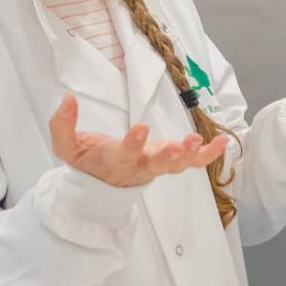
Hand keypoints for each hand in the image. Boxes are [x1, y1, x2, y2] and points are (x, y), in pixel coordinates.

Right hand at [48, 94, 227, 186]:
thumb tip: (66, 99)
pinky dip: (210, 155)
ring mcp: (157, 166)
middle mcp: (139, 166)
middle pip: (156, 165)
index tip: (141, 128)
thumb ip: (62, 125)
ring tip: (200, 140)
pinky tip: (223, 141)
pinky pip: (193, 164)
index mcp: (115, 161)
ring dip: (191, 155)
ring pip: (176, 166)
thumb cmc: (86, 161)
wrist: (99, 186)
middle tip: (180, 146)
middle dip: (169, 156)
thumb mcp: (66, 146)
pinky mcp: (169, 164)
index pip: (124, 153)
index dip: (133, 142)